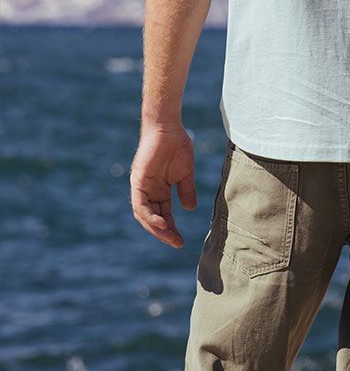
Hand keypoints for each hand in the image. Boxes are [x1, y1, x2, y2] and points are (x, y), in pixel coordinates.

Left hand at [130, 121, 196, 247]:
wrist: (168, 126)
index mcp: (159, 190)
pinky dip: (150, 216)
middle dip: (164, 233)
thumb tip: (189, 209)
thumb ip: (186, 190)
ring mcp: (141, 187)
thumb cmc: (176, 145)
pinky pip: (140, 205)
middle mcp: (148, 191)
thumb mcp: (185, 173)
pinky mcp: (138, 181)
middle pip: (153, 218)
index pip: (163, 215)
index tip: (181, 241)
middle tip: (177, 243)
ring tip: (171, 237)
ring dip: (156, 229)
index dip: (171, 228)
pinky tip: (162, 223)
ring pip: (144, 215)